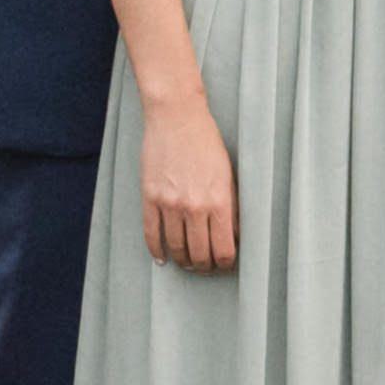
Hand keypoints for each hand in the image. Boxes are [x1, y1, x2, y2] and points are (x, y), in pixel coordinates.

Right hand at [140, 91, 237, 271]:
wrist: (177, 117)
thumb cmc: (207, 143)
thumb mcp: (229, 175)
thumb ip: (232, 207)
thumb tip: (234, 236)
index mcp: (219, 201)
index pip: (224, 249)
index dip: (225, 263)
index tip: (225, 264)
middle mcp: (194, 206)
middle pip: (199, 254)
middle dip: (204, 266)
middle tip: (206, 267)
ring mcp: (169, 203)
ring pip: (176, 248)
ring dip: (182, 261)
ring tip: (187, 262)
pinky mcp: (150, 197)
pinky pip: (152, 234)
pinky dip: (157, 250)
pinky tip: (162, 257)